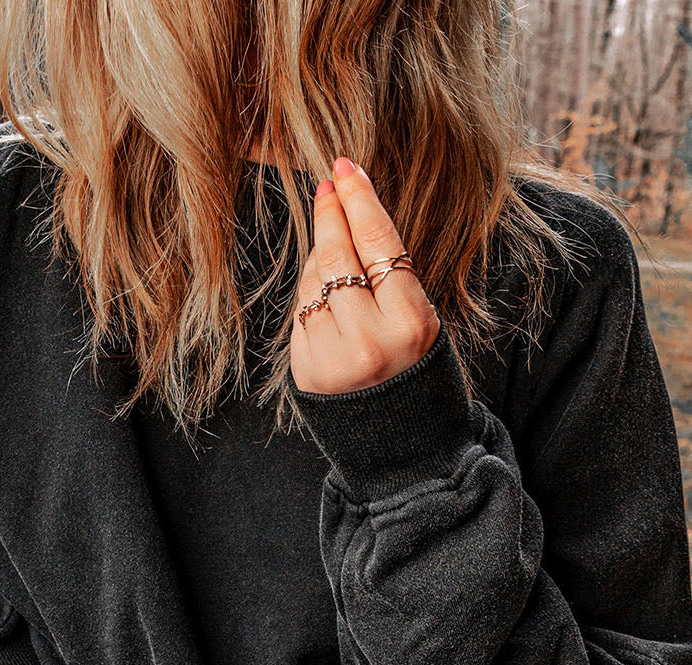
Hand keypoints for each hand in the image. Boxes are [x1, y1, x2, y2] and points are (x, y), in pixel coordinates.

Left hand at [290, 157, 440, 395]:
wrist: (401, 439)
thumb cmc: (415, 365)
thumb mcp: (421, 318)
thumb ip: (389, 274)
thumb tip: (346, 213)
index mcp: (410, 323)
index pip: (378, 243)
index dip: (359, 199)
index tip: (345, 168)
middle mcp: (369, 341)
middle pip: (338, 257)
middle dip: (331, 215)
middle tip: (328, 185)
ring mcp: (333, 359)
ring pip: (314, 282)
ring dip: (320, 256)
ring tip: (334, 246)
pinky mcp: (307, 372)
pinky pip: (301, 312)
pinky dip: (311, 292)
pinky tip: (324, 289)